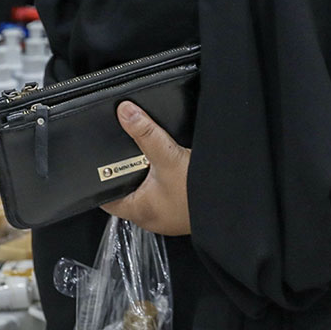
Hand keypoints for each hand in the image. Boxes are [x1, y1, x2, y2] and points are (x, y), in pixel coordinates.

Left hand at [99, 101, 191, 235]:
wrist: (238, 208)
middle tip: (116, 150)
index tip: (92, 162)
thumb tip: (124, 112)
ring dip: (144, 174)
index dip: (96, 181)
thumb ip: (146, 134)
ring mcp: (167, 215)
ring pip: (145, 191)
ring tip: (140, 153)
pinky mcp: (181, 210)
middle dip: (121, 172)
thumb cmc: (202, 195)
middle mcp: (151, 217)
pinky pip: (163, 192)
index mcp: (139, 211)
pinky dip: (161, 178)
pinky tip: (166, 164)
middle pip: (125, 192)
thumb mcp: (169, 158)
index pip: (105, 198)